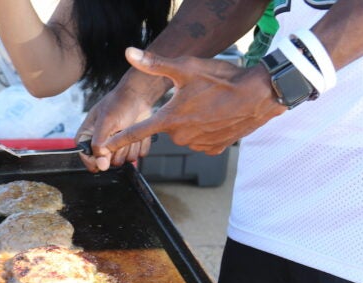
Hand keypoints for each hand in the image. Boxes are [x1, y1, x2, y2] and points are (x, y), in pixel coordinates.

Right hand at [75, 73, 163, 171]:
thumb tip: (100, 166)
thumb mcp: (105, 122)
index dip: (95, 161)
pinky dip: (140, 144)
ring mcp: (117, 146)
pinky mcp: (131, 146)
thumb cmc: (118, 103)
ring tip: (128, 129)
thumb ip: (100, 144)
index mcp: (88, 136)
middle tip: (118, 132)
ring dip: (129, 145)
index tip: (104, 160)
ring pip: (124, 160)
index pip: (87, 158)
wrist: (138, 96)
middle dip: (116, 149)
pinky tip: (137, 131)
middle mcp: (102, 144)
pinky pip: (138, 155)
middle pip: (108, 162)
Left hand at [106, 48, 285, 155]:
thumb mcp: (186, 67)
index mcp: (169, 119)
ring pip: (186, 133)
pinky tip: (218, 117)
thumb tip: (129, 53)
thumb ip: (155, 65)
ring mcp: (198, 146)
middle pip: (168, 126)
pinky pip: (202, 141)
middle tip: (197, 98)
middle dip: (176, 113)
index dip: (118, 139)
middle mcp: (181, 137)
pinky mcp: (214, 149)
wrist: (260, 94)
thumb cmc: (222, 79)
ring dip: (193, 122)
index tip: (103, 148)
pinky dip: (207, 130)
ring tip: (210, 105)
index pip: (136, 132)